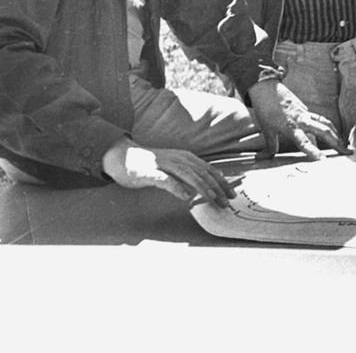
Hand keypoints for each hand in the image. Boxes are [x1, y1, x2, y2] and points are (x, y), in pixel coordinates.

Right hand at [102, 139, 237, 206]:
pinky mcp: (149, 172)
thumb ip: (188, 175)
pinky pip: (165, 179)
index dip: (222, 181)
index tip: (233, 194)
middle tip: (228, 201)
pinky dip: (177, 187)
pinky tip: (186, 196)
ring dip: (202, 186)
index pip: (209, 170)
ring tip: (213, 197)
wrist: (121, 156)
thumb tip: (206, 187)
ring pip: (187, 174)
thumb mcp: (173, 168)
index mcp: (186, 158)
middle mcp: (178, 159)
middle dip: (217, 186)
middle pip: (202, 172)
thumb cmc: (150, 165)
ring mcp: (163, 164)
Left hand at [247, 80, 347, 159]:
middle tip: (346, 152)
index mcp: (290, 126)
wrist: (267, 89)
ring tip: (344, 145)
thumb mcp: (266, 129)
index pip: (303, 142)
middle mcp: (301, 119)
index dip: (313, 151)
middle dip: (336, 141)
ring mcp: (306, 113)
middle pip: (323, 130)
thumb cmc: (265, 109)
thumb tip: (263, 158)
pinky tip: (334, 134)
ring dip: (336, 134)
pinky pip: (321, 119)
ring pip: (325, 123)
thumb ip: (270, 145)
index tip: (322, 160)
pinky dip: (329, 127)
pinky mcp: (307, 109)